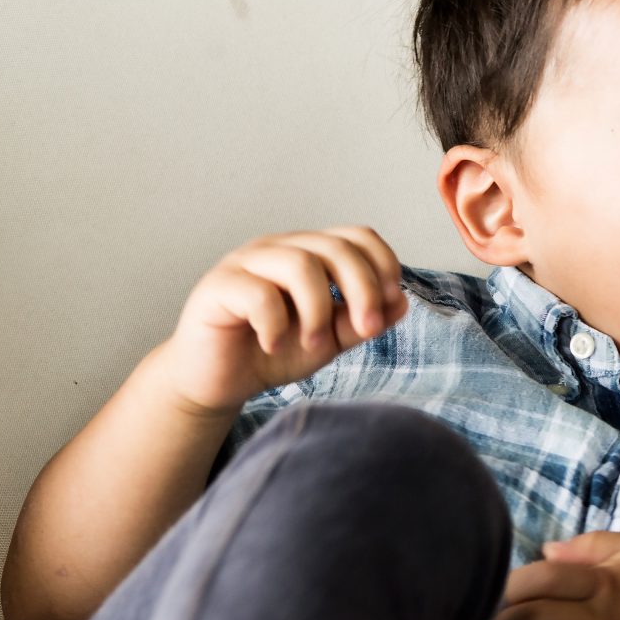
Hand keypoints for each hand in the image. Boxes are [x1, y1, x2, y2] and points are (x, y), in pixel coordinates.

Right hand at [155, 227, 408, 415]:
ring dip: (318, 311)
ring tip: (315, 345)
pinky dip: (276, 324)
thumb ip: (362, 322)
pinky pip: (258, 293)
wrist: (218, 382)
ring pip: (300, 264)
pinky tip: (272, 345)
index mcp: (310, 254)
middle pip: (335, 247)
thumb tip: (401, 302)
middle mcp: (279, 249)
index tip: (389, 301)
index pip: (357, 236)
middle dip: (362, 290)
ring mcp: (246, 263)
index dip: (382, 264)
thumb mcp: (330, 340)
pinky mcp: (218, 286)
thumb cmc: (273, 353)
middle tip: (366, 330)